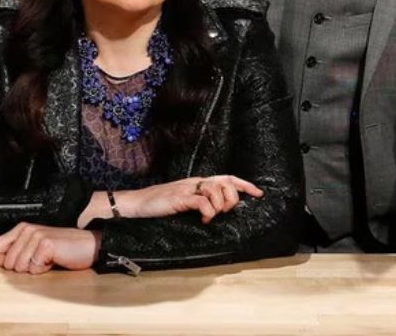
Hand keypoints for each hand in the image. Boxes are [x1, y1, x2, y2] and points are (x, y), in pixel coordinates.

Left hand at [0, 223, 99, 272]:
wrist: (87, 245)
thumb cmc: (63, 248)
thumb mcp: (35, 247)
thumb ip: (17, 250)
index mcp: (21, 228)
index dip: (4, 261)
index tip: (20, 260)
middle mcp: (26, 229)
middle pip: (7, 262)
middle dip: (22, 267)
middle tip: (39, 258)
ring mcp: (36, 236)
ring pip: (19, 266)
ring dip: (34, 268)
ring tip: (46, 259)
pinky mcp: (46, 244)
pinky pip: (34, 268)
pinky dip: (43, 270)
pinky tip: (52, 260)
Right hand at [117, 175, 262, 223]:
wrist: (137, 203)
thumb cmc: (159, 204)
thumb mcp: (184, 201)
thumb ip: (200, 202)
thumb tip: (217, 211)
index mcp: (198, 182)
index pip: (226, 178)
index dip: (244, 185)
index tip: (258, 193)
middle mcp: (195, 182)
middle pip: (225, 182)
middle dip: (232, 198)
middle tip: (225, 211)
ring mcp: (187, 188)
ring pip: (216, 190)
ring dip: (219, 206)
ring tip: (211, 216)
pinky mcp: (179, 198)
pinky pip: (202, 201)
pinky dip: (208, 211)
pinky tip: (203, 219)